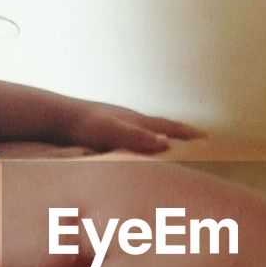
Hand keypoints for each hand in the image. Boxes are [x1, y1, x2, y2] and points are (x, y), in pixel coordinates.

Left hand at [61, 99, 201, 154]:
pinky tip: (138, 150)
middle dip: (182, 135)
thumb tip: (166, 144)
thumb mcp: (112, 132)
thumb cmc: (83, 125)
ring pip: (149, 132)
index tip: (208, 140)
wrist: (56, 117)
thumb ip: (137, 138)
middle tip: (198, 142)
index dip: (189, 135)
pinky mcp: (107, 130)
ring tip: (173, 146)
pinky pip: (134, 137)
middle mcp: (131, 120)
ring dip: (164, 138)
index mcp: (137, 121)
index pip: (170, 128)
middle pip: (163, 127)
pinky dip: (144, 143)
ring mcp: (119, 123)